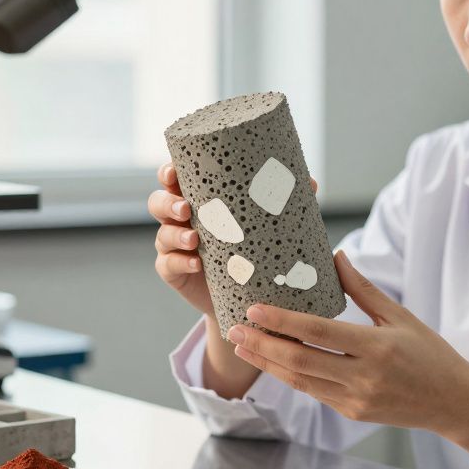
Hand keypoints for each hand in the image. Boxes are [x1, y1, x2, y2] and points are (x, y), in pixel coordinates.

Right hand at [149, 162, 318, 317]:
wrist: (246, 296)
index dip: (168, 172)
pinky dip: (181, 262)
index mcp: (198, 200)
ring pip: (161, 234)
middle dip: (167, 202)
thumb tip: (311, 181)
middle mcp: (180, 220)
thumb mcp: (266, 225)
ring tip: (194, 238)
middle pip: (158, 202)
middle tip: (186, 207)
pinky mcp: (174, 272)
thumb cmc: (253, 250)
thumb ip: (282, 203)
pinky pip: (167, 264)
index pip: (174, 179)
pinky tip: (196, 263)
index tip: (175, 172)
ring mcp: (174, 247)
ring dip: (174, 233)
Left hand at [227, 250, 468, 468]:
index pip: (318, 333)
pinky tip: (270, 361)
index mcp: (377, 348)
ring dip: (266, 363)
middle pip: (299, 361)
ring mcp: (356, 400)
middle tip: (233, 329)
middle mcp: (364, 377)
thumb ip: (363, 289)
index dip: (282, 322)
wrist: (453, 402)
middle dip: (261, 345)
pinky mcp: (352, 413)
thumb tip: (336, 256)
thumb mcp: (400, 316)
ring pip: (299, 382)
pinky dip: (289, 376)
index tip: (254, 310)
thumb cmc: (430, 353)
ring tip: (241, 346)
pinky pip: (313, 393)